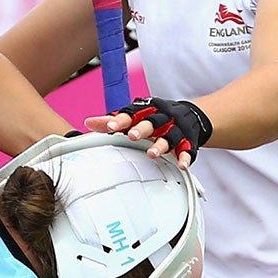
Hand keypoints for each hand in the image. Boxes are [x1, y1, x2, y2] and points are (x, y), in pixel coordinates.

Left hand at [86, 97, 211, 167]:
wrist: (189, 116)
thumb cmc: (153, 117)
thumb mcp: (134, 117)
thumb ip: (113, 121)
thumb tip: (88, 122)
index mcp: (145, 112)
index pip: (131, 114)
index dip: (120, 120)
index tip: (110, 126)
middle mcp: (161, 119)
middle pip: (152, 122)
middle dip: (142, 129)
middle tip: (132, 136)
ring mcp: (175, 130)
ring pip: (169, 136)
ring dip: (161, 145)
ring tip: (152, 153)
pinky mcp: (187, 142)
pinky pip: (187, 150)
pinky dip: (185, 157)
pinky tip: (181, 165)